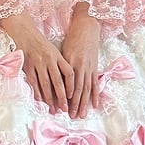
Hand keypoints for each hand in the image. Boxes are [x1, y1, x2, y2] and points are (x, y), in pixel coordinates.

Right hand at [0, 11, 73, 113]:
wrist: (26, 34)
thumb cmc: (42, 45)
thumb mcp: (55, 51)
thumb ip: (61, 65)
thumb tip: (68, 84)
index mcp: (58, 56)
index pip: (68, 72)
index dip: (71, 85)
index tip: (72, 96)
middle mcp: (49, 60)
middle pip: (58, 81)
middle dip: (62, 97)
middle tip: (65, 109)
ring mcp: (38, 63)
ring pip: (45, 84)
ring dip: (49, 98)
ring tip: (53, 108)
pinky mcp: (28, 66)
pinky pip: (34, 81)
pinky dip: (37, 91)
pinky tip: (40, 100)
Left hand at [61, 4, 100, 118]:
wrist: (87, 27)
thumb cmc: (71, 39)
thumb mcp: (62, 50)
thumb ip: (58, 66)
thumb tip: (50, 80)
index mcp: (69, 63)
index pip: (65, 83)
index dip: (62, 96)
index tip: (59, 107)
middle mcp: (80, 67)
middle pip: (76, 89)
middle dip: (73, 104)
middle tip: (71, 116)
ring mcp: (89, 68)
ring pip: (86, 89)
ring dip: (84, 103)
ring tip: (82, 115)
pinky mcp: (95, 67)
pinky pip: (94, 83)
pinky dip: (95, 95)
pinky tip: (94, 105)